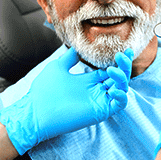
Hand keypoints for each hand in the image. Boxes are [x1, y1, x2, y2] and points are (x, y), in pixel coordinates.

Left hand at [0, 47, 132, 153]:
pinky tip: (114, 89)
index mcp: (89, 80)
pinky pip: (119, 104)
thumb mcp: (57, 67)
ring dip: (122, 78)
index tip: (125, 49)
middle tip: (122, 55)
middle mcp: (97, 90)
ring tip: (111, 70)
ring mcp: (100, 101)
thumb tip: (77, 48)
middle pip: (119, 77)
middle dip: (124, 66)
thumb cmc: (44, 91)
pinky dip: (121, 96)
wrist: (35, 111)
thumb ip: (70, 58)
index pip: (110, 69)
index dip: (120, 61)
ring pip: (122, 88)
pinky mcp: (101, 111)